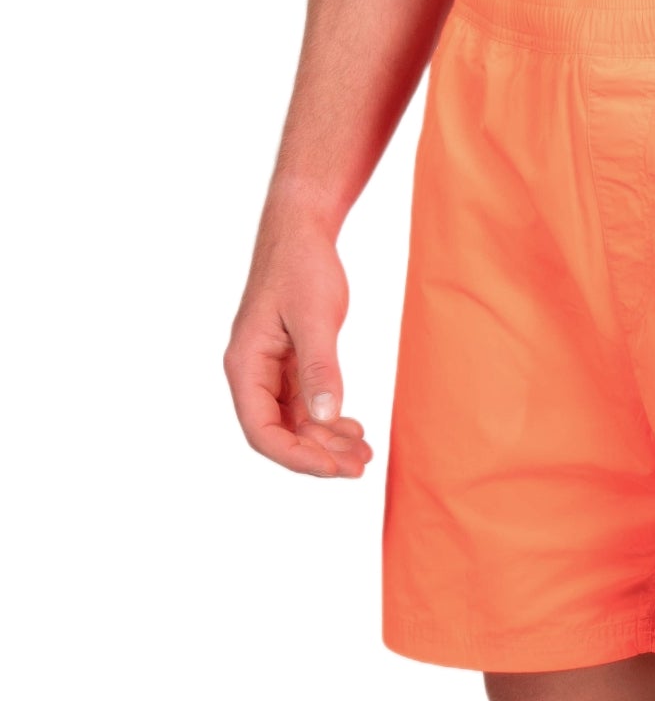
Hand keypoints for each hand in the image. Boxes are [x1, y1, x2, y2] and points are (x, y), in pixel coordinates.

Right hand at [224, 222, 372, 478]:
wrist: (302, 231)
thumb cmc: (302, 266)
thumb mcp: (315, 317)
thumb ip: (320, 368)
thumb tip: (323, 418)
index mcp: (245, 365)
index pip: (262, 431)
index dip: (297, 457)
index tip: (335, 469)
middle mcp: (252, 372)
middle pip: (278, 433)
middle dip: (317, 455)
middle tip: (359, 467)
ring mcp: (270, 369)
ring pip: (294, 421)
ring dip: (326, 441)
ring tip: (363, 453)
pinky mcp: (289, 361)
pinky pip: (304, 403)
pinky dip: (327, 418)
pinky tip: (353, 427)